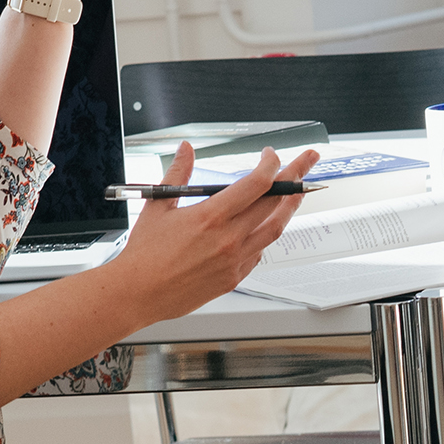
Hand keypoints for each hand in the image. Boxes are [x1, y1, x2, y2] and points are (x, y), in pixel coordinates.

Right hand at [105, 141, 321, 323]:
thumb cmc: (144, 254)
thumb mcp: (159, 205)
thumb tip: (186, 149)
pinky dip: (266, 234)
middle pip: (275, 202)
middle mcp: (228, 238)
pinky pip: (260, 252)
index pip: (257, 183)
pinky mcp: (234, 278)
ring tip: (300, 191)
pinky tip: (264, 226)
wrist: (137, 294)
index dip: (271, 164)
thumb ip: (178, 173)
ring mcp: (235, 260)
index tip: (271, 155)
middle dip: (295, 176)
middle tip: (306, 160)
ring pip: (276, 228)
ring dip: (290, 206)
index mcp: (211, 216)